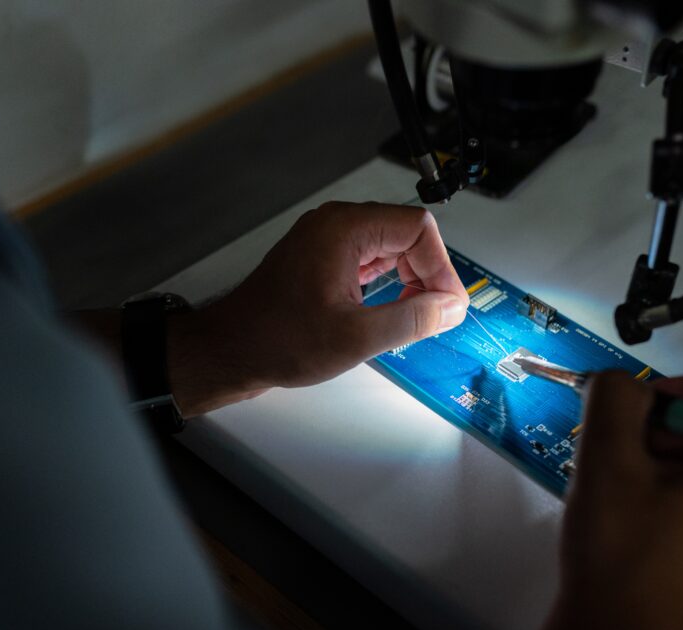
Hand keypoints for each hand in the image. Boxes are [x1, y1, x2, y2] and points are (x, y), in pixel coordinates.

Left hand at [167, 201, 467, 414]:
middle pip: (406, 234)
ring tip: (413, 318)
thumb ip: (412, 318)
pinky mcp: (322, 260)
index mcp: (344, 229)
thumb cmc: (277, 339)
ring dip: (410, 280)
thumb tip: (451, 307)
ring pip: (390, 248)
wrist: (231, 351)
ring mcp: (327, 241)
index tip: (447, 305)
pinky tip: (391, 312)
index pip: (417, 228)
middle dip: (427, 274)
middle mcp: (335, 226)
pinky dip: (388, 284)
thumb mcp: (357, 336)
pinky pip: (370, 260)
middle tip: (434, 315)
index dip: (440, 268)